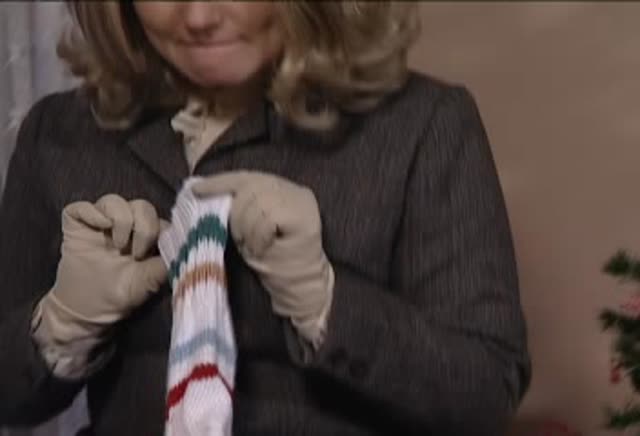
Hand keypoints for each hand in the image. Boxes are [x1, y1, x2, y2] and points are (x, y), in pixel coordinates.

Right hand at [39, 194, 167, 341]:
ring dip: (121, 219)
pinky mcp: (77, 225)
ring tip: (118, 245)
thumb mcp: (150, 280)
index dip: (161, 230)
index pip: (159, 218)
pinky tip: (100, 227)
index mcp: (147, 235)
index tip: (158, 250)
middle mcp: (126, 225)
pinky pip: (82, 206)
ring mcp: (100, 223)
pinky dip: (92, 213)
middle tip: (137, 254)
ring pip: (114, 201)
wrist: (88, 310)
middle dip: (144, 227)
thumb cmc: (122, 294)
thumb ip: (166, 263)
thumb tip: (184, 249)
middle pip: (141, 206)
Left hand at [193, 172, 333, 345]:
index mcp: (280, 188)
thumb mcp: (250, 228)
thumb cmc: (273, 260)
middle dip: (236, 216)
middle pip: (249, 188)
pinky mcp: (304, 215)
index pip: (245, 177)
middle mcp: (293, 189)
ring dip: (246, 230)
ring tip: (252, 247)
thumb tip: (204, 193)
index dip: (219, 182)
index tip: (197, 190)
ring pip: (257, 203)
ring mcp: (300, 201)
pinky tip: (262, 249)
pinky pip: (268, 218)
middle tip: (239, 240)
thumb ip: (238, 207)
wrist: (301, 287)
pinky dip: (258, 237)